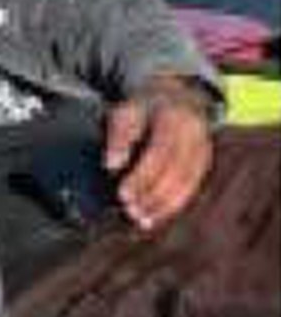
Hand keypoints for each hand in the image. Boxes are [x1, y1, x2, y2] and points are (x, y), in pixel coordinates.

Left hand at [104, 76, 213, 229]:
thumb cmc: (143, 108)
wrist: (175, 96)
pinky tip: (155, 216)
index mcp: (173, 118)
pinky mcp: (204, 162)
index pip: (159, 152)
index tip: (122, 194)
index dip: (142, 176)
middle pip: (175, 171)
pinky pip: (191, 187)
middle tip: (129, 211)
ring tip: (140, 220)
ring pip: (187, 182)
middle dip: (151, 195)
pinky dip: (173, 204)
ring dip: (163, 205)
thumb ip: (119, 136)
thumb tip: (112, 165)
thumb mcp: (125, 111)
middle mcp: (194, 133)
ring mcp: (203, 148)